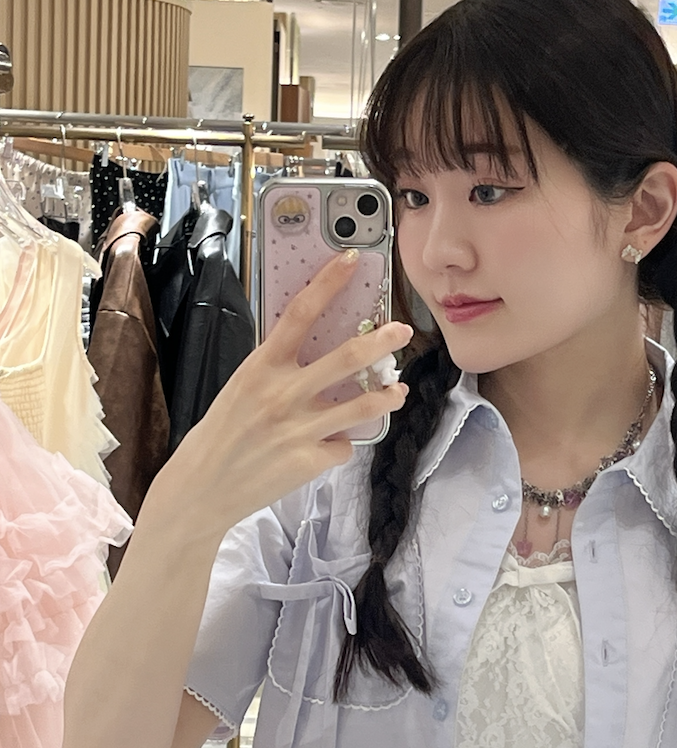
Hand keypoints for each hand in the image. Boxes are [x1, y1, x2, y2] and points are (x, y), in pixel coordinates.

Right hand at [158, 252, 411, 538]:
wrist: (202, 487)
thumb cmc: (223, 433)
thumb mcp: (243, 387)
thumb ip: (279, 370)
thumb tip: (319, 353)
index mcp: (261, 366)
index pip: (300, 313)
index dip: (329, 283)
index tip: (352, 260)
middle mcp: (282, 393)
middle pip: (347, 357)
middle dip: (382, 341)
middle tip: (403, 331)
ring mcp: (299, 429)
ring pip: (361, 405)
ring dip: (386, 396)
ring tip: (396, 391)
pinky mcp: (309, 461)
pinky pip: (343, 445)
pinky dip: (341, 444)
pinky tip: (329, 445)